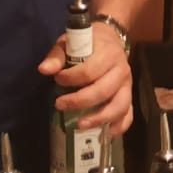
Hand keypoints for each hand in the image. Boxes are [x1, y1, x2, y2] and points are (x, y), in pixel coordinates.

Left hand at [38, 21, 133, 135]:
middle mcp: (121, 70)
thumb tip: (44, 70)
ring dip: (100, 118)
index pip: (90, 70)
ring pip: (119, 105)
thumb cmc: (88, 42)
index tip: (57, 79)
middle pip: (103, 91)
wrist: (111, 38)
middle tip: (60, 105)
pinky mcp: (129, 95)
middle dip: (80, 101)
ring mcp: (128, 85)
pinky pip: (128, 114)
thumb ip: (57, 56)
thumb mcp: (70, 42)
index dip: (71, 78)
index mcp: (108, 54)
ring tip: (80, 125)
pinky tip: (107, 134)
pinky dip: (120, 126)